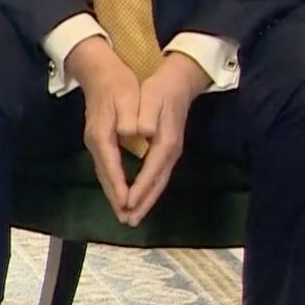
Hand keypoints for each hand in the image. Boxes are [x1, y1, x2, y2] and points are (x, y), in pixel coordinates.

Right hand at [67, 36, 142, 222]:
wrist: (98, 69)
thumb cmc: (116, 82)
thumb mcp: (125, 94)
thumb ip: (128, 115)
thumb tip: (132, 132)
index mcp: (103, 134)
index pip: (112, 166)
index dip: (120, 187)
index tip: (128, 205)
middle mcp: (96, 142)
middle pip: (106, 176)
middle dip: (117, 199)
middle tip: (128, 220)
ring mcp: (96, 142)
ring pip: (105, 174)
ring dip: (115, 195)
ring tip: (126, 214)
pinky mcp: (100, 140)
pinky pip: (107, 168)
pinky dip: (114, 183)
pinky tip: (120, 191)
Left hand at [122, 52, 210, 225]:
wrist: (178, 82)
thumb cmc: (161, 89)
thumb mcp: (152, 97)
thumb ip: (146, 115)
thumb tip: (141, 131)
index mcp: (165, 142)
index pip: (151, 172)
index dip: (139, 189)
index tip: (126, 204)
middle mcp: (169, 152)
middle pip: (156, 184)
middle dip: (142, 204)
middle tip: (128, 221)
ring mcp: (169, 153)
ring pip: (157, 183)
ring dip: (144, 201)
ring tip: (131, 217)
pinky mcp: (166, 151)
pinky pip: (156, 177)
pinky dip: (147, 190)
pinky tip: (138, 198)